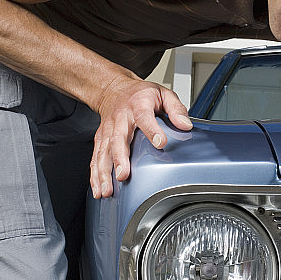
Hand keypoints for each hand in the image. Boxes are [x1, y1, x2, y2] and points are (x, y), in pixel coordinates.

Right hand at [90, 76, 192, 198]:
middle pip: (118, 139)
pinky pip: (96, 157)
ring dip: (104, 172)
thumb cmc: (140, 94)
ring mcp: (108, 130)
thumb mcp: (163, 93)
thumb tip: (185, 125)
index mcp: (138, 105)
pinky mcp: (101, 139)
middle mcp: (120, 118)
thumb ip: (176, 109)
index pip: (144, 117)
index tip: (160, 142)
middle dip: (119, 158)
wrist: (114, 89)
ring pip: (103, 152)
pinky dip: (95, 174)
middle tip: (123, 175)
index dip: (151, 129)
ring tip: (108, 190)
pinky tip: (98, 189)